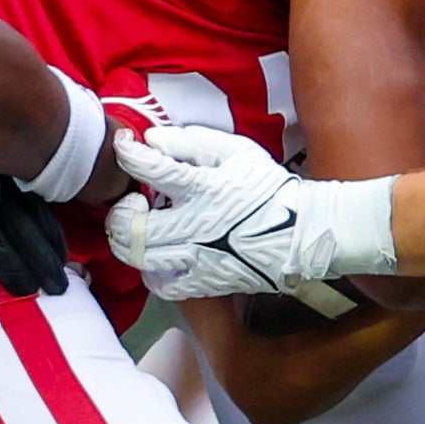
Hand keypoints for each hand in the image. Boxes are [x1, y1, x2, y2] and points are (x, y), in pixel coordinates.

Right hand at [0, 147, 70, 297]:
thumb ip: (7, 169)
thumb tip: (38, 212)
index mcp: (0, 156)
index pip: (33, 200)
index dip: (50, 234)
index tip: (64, 261)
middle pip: (17, 219)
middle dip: (38, 256)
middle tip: (56, 287)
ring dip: (9, 263)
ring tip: (26, 290)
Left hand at [104, 126, 395, 300]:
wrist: (303, 234)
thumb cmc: (269, 188)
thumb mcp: (239, 153)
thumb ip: (194, 142)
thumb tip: (152, 138)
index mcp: (206, 188)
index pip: (153, 169)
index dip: (129, 154)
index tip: (123, 145)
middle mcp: (197, 226)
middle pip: (134, 228)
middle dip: (121, 212)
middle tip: (132, 201)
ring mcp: (199, 258)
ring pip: (140, 258)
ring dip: (129, 241)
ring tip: (139, 228)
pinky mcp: (206, 282)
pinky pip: (162, 285)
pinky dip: (151, 271)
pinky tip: (159, 256)